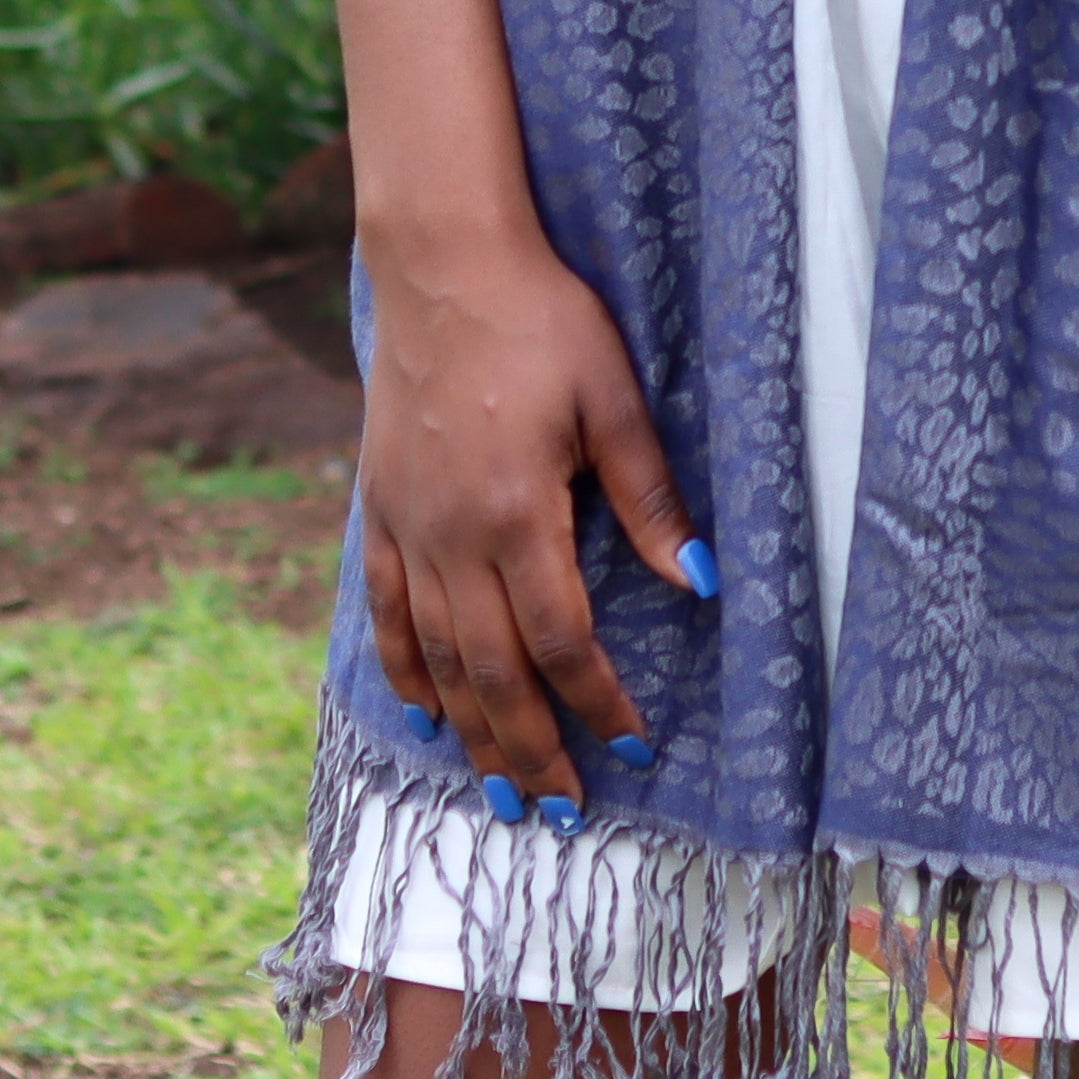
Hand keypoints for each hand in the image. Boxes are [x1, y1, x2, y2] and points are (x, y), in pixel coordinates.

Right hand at [356, 215, 709, 814]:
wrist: (445, 265)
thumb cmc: (543, 321)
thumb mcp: (612, 397)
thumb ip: (649, 496)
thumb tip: (700, 578)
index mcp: (518, 512)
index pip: (561, 639)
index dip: (598, 701)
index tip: (631, 745)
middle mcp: (453, 535)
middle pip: (493, 671)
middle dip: (531, 749)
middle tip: (562, 813)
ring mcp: (408, 525)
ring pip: (437, 657)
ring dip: (471, 731)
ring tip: (501, 792)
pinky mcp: (379, 507)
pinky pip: (385, 610)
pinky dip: (405, 669)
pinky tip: (426, 711)